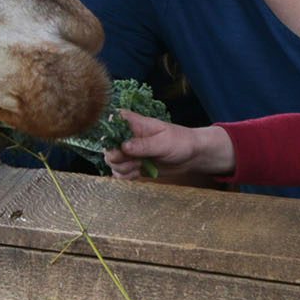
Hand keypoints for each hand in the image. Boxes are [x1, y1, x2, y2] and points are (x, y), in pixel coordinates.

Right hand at [104, 112, 233, 180]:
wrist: (191, 156)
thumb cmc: (180, 142)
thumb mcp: (163, 142)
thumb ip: (143, 145)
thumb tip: (123, 147)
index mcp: (133, 123)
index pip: (110, 123)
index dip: (108, 135)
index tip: (118, 146)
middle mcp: (127, 137)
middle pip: (107, 147)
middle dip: (116, 158)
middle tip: (133, 161)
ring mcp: (129, 152)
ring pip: (112, 162)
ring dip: (122, 169)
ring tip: (138, 167)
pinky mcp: (133, 165)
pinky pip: (119, 173)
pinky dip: (126, 177)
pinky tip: (138, 173)